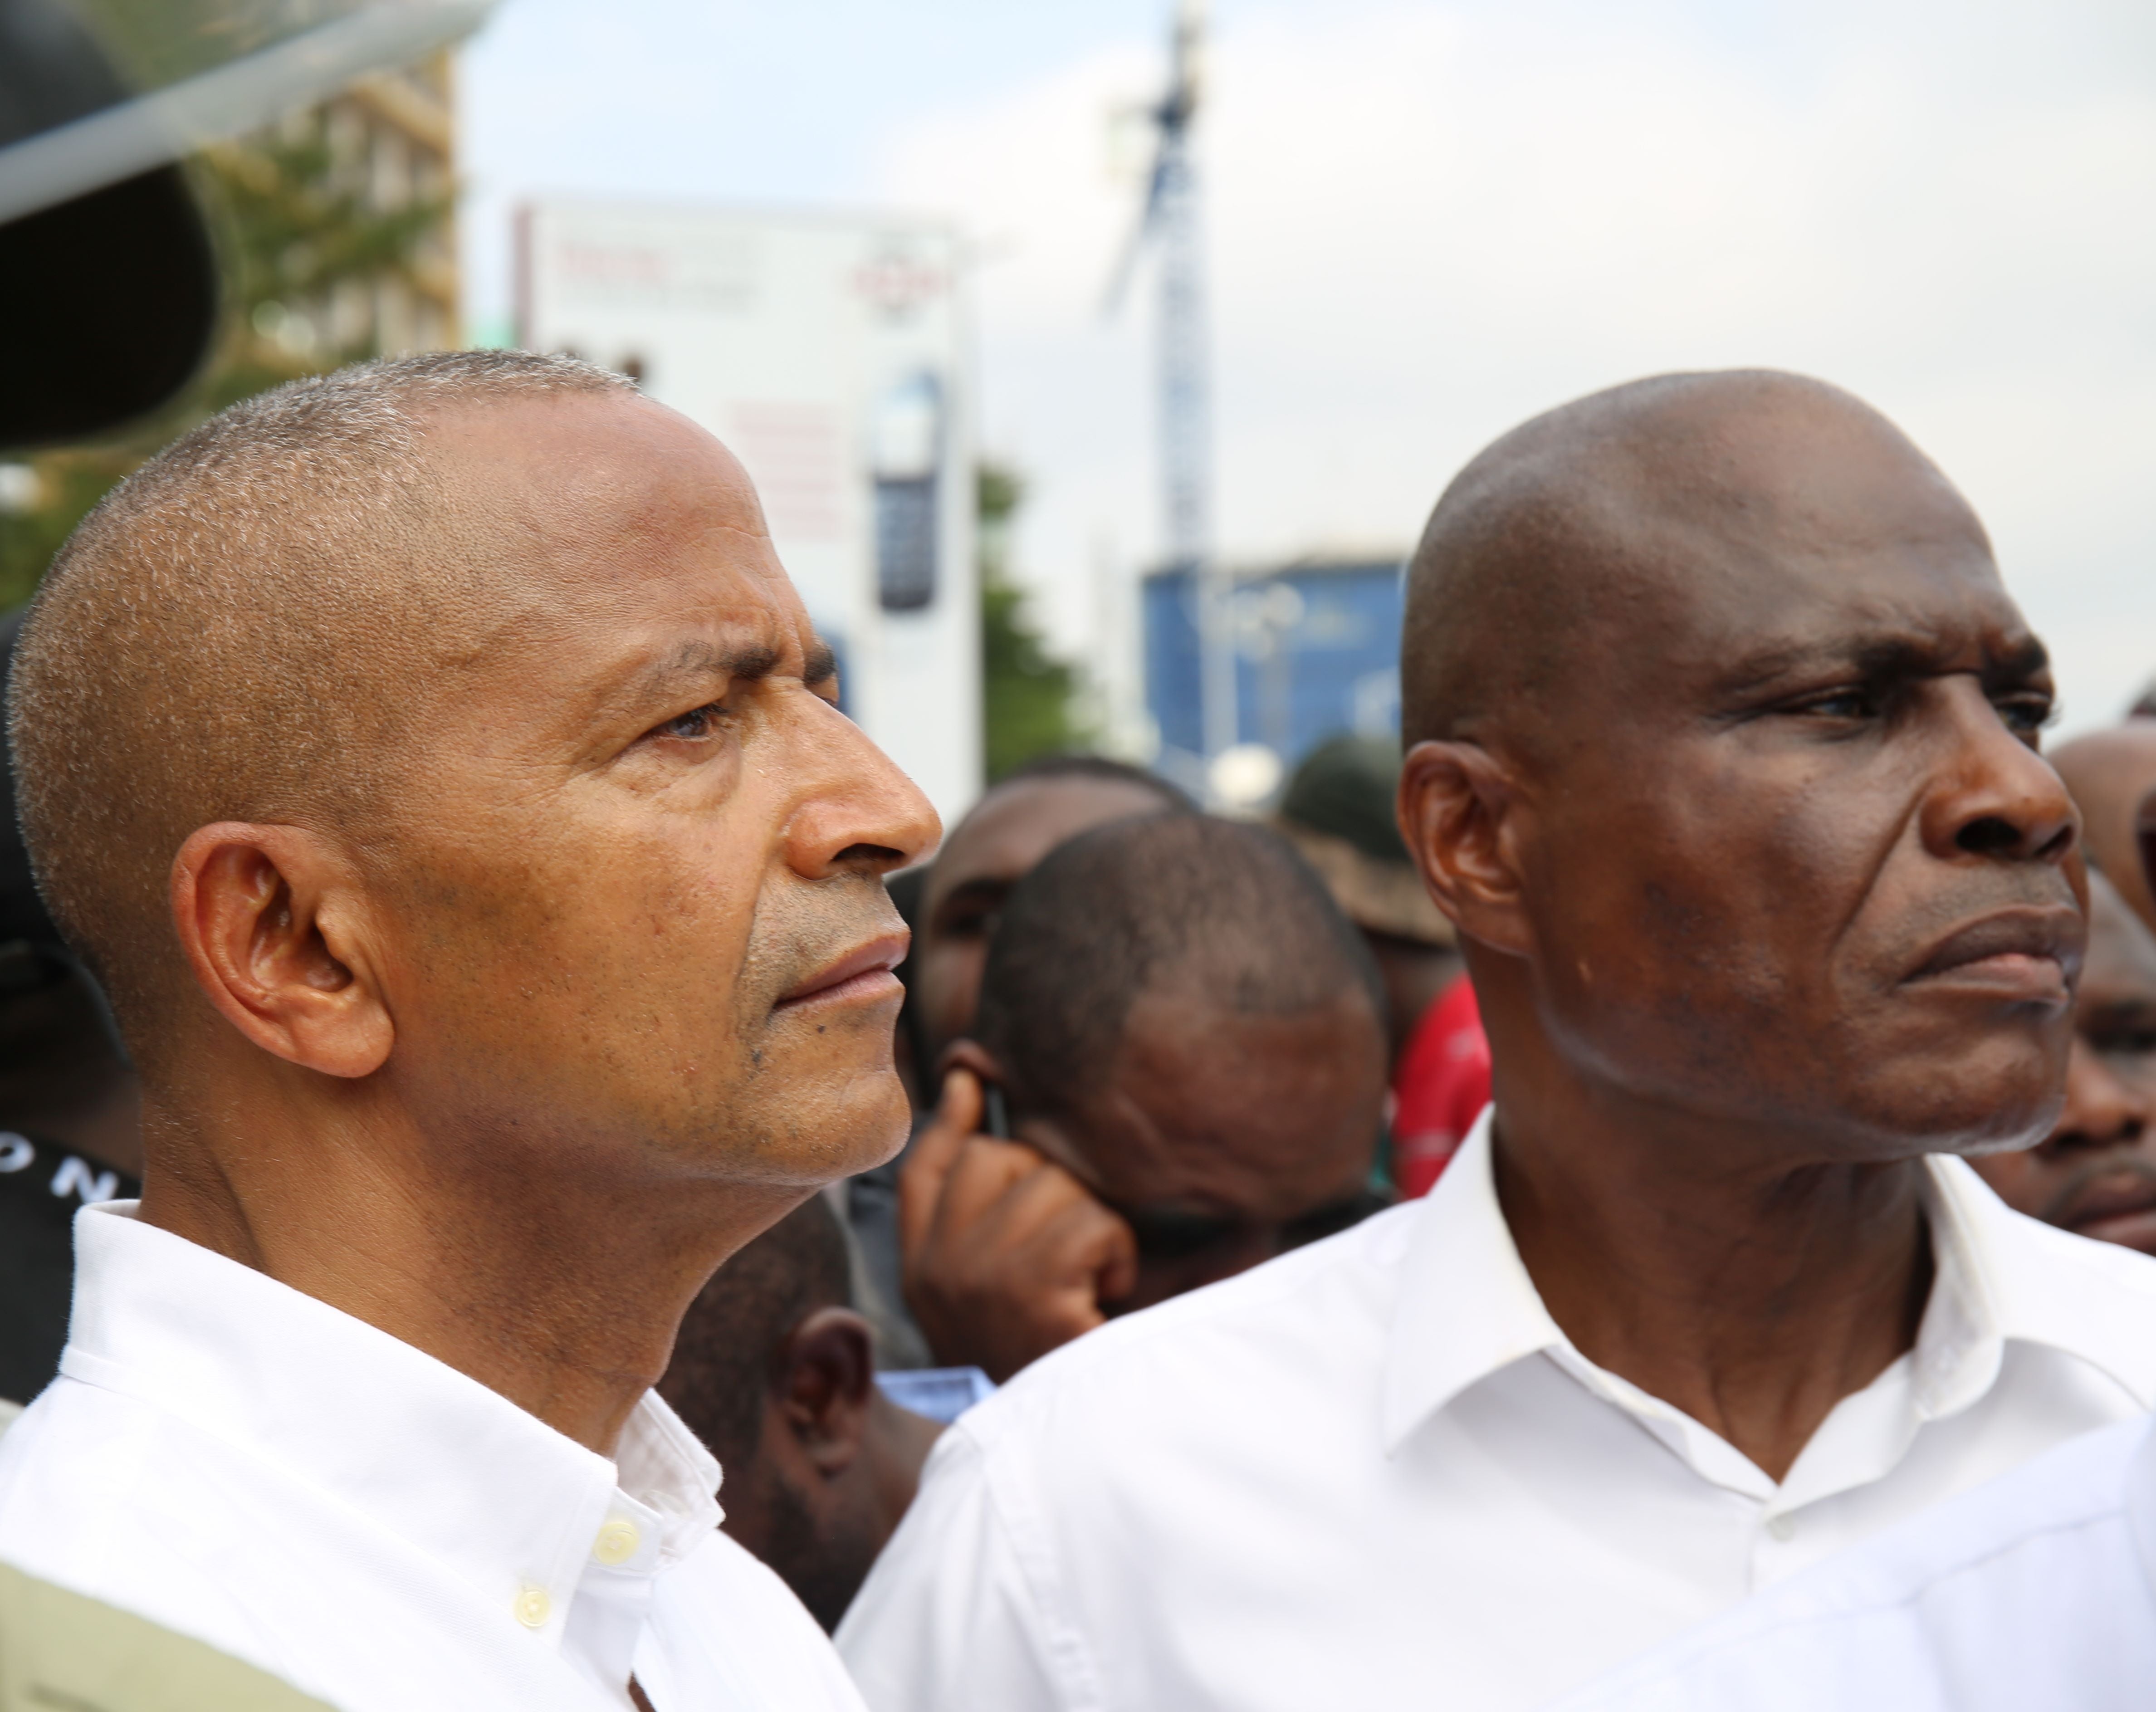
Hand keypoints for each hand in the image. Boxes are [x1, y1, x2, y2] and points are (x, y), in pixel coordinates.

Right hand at [899, 1067, 1138, 1382]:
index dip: (948, 1118)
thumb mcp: (996, 1272)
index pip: (921, 1168)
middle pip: (992, 1158)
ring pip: (1049, 1183)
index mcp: (921, 1269)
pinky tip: (1109, 1291)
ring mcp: (979, 1281)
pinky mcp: (1032, 1295)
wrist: (1083, 1445)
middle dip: (1050, 1184)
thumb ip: (977, 1188)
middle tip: (1073, 1248)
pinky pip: (1089, 1221)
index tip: (974, 1077)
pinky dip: (1117, 1250)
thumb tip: (965, 1076)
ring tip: (1094, 1274)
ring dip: (1092, 1218)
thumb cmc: (1051, 1347)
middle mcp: (937, 1273)